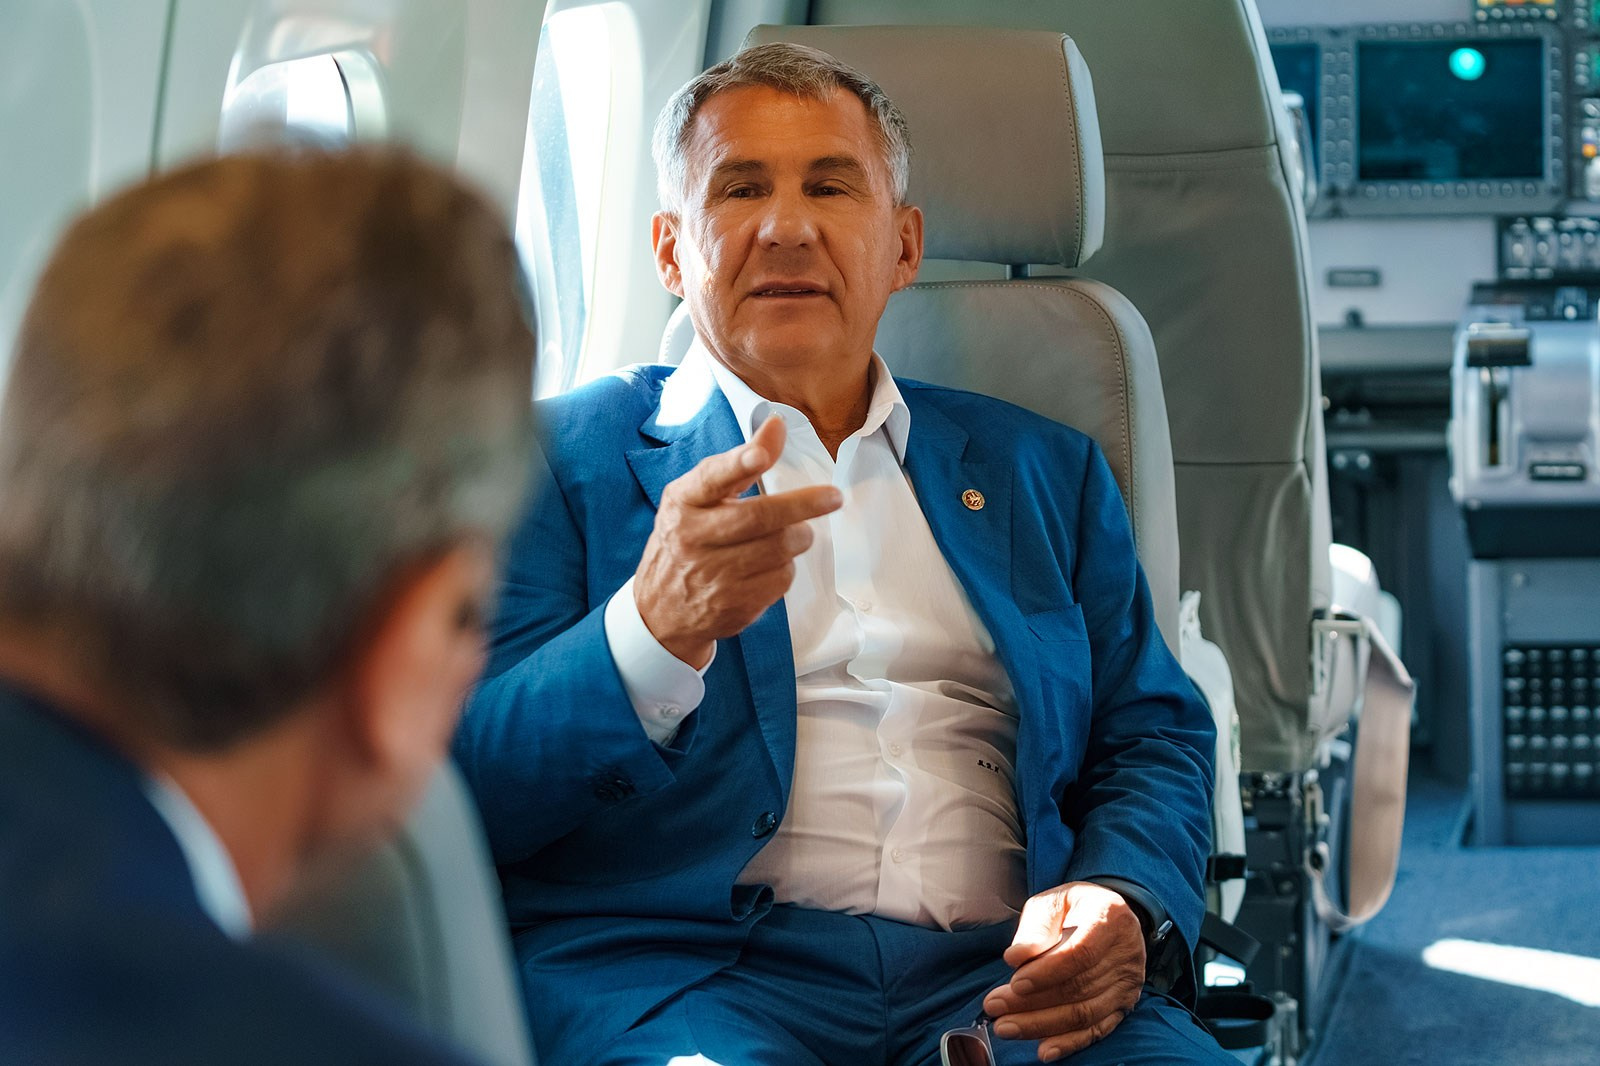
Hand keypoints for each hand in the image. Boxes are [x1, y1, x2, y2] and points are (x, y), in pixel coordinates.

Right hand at [634, 416, 841, 666]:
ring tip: (797, 533)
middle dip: (803, 504)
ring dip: (798, 537)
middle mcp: (692, 537)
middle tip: (832, 497)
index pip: (711, 479)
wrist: (661, 612)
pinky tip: (774, 564)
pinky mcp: (733, 604)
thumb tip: (776, 422)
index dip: (739, 464)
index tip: (761, 454)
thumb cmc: (687, 541)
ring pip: (778, 548)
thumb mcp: (700, 498)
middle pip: (758, 516)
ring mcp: (712, 574)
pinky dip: (786, 567)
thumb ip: (740, 462)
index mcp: (682, 502)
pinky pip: (780, 578)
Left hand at [982, 882, 1145, 1061]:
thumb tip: (1016, 957)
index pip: (1081, 953)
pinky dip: (1069, 1043)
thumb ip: (1035, 927)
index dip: (1047, 972)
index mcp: (1110, 918)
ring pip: (1085, 1013)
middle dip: (1033, 1002)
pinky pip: (1096, 1030)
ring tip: (1006, 1026)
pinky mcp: (1123, 1006)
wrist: (1107, 917)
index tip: (1015, 982)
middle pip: (1079, 987)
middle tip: (995, 1008)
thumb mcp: (1052, 901)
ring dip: (1042, 1025)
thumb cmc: (1074, 908)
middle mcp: (1126, 954)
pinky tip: (1043, 1050)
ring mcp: (1127, 984)